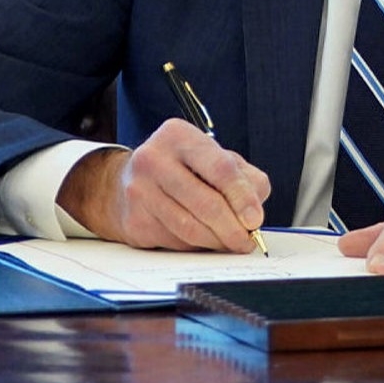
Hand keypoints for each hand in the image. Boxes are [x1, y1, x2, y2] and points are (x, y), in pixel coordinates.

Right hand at [57, 119, 269, 251]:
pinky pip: (175, 242)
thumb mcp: (214, 159)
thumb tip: (255, 211)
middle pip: (206, 203)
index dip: (242, 197)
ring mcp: (140, 191)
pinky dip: (196, 246)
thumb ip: (244, 178)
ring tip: (231, 243)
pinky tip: (204, 241)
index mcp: (179, 136)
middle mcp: (154, 159)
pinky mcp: (134, 220)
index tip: (255, 219)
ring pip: (190, 228)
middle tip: (246, 241)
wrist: (128, 183)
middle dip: (232, 228)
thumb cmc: (182, 169)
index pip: (220, 168)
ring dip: (217, 242)